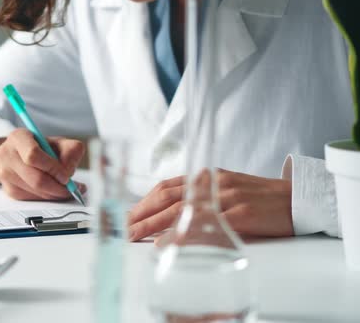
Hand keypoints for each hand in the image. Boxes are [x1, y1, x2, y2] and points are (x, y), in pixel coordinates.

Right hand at [0, 128, 85, 200]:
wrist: (19, 155)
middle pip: (35, 178)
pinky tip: (53, 190)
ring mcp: (5, 173)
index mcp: (18, 137)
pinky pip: (32, 198)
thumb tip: (68, 171)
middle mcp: (7, 154)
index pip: (33, 155)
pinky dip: (47, 197)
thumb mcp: (59, 142)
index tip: (66, 176)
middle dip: (57, 187)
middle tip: (72, 188)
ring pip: (35, 191)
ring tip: (66, 188)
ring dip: (54, 193)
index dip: (52, 168)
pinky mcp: (8, 189)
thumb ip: (70, 151)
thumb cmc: (41, 147)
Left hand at [128, 169, 293, 240]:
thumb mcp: (224, 189)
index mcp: (205, 177)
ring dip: (153, 223)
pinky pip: (205, 224)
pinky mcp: (239, 213)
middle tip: (124, 226)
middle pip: (167, 197)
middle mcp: (211, 184)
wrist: (295, 199)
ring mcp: (225, 197)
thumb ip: (200, 196)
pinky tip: (168, 242)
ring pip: (180, 209)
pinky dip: (182, 233)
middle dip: (142, 213)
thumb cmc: (259, 197)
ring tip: (135, 234)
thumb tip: (170, 215)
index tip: (129, 214)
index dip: (144, 201)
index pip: (166, 187)